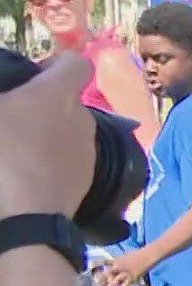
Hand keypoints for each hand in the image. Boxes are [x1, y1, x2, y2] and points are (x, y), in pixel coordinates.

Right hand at [0, 52, 98, 218]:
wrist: (23, 221)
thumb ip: (2, 96)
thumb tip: (7, 104)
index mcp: (57, 96)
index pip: (76, 64)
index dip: (57, 64)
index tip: (33, 76)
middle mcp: (81, 120)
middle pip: (68, 101)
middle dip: (44, 105)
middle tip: (12, 117)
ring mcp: (87, 153)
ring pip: (69, 133)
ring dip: (48, 135)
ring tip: (15, 150)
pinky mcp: (86, 182)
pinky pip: (68, 161)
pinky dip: (52, 163)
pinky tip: (25, 176)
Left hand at [98, 248, 152, 285]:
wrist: (148, 255)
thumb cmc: (138, 254)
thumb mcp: (125, 256)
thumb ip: (118, 261)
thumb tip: (113, 265)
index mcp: (117, 260)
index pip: (104, 262)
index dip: (96, 264)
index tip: (89, 268)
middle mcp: (120, 266)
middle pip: (108, 272)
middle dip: (101, 278)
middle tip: (96, 284)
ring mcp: (126, 272)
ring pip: (116, 280)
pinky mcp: (133, 277)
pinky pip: (126, 285)